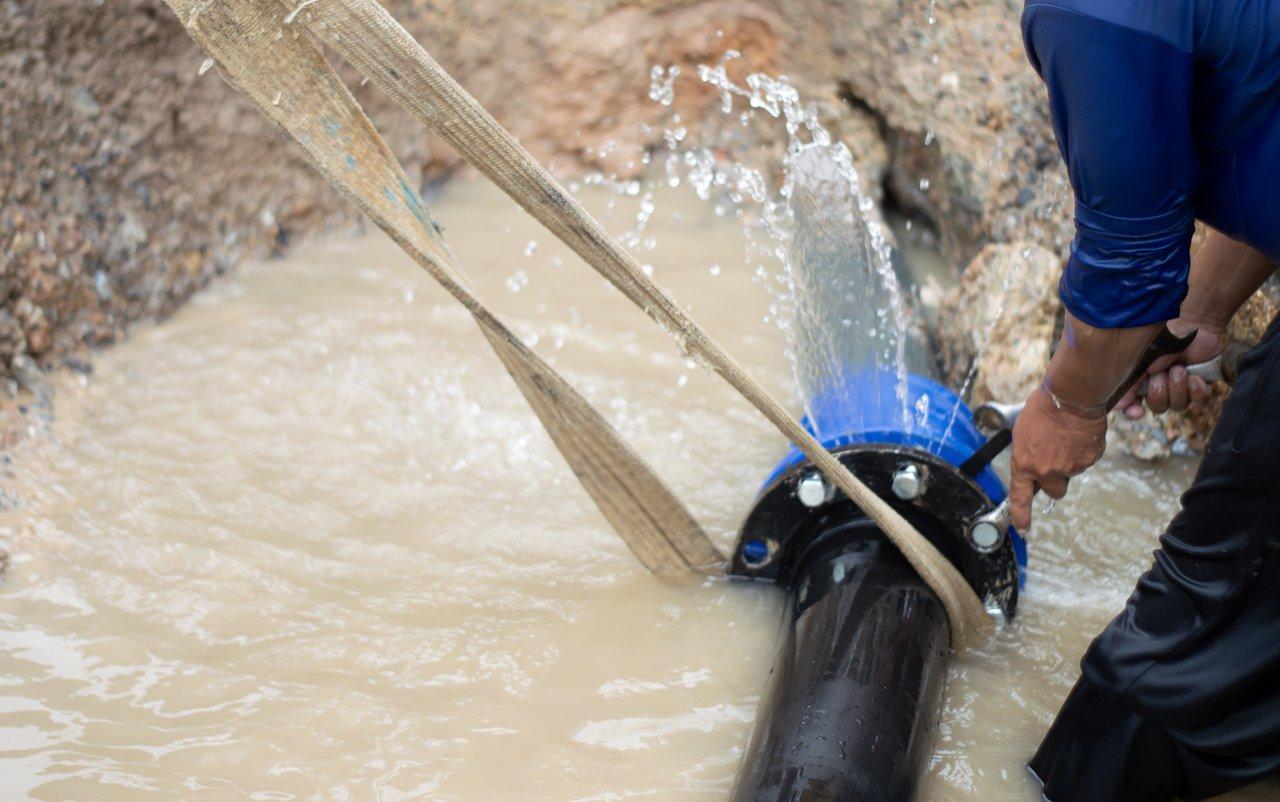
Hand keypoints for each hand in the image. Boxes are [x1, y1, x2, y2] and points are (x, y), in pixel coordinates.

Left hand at [1009, 384, 1107, 530]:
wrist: (1070, 397)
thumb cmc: (1043, 409)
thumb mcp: (1023, 432)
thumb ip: (1027, 454)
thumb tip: (1035, 463)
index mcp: (1025, 463)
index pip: (1020, 496)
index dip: (1021, 514)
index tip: (1022, 528)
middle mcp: (1046, 471)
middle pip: (1054, 490)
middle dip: (1056, 481)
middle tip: (1056, 460)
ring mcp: (1070, 467)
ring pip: (1072, 472)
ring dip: (1070, 460)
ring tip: (1066, 435)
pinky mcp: (1089, 460)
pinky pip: (1087, 460)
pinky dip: (1084, 450)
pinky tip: (1079, 434)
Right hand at [1116, 320, 1221, 418]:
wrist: (1190, 327)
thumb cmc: (1164, 339)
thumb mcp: (1143, 360)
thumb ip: (1131, 382)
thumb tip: (1118, 405)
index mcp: (1144, 380)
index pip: (1134, 404)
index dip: (1134, 411)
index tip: (1138, 411)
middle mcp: (1162, 386)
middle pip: (1158, 407)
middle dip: (1159, 394)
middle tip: (1161, 377)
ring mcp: (1182, 386)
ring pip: (1179, 405)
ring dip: (1177, 389)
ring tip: (1179, 369)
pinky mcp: (1200, 383)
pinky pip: (1199, 398)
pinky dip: (1196, 389)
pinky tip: (1194, 377)